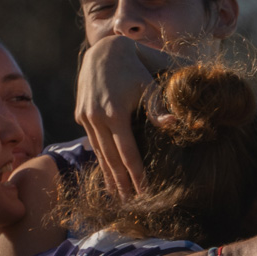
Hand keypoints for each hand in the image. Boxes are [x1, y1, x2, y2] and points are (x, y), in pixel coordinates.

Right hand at [76, 34, 167, 196]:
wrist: (104, 52)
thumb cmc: (134, 69)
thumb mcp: (148, 86)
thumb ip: (159, 108)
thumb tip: (175, 125)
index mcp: (115, 114)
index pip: (127, 153)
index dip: (136, 174)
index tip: (144, 192)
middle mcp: (96, 118)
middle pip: (111, 159)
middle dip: (121, 183)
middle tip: (130, 204)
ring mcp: (86, 117)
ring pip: (99, 153)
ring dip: (108, 175)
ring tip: (117, 195)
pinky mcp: (80, 115)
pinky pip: (92, 142)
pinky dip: (100, 159)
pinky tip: (106, 172)